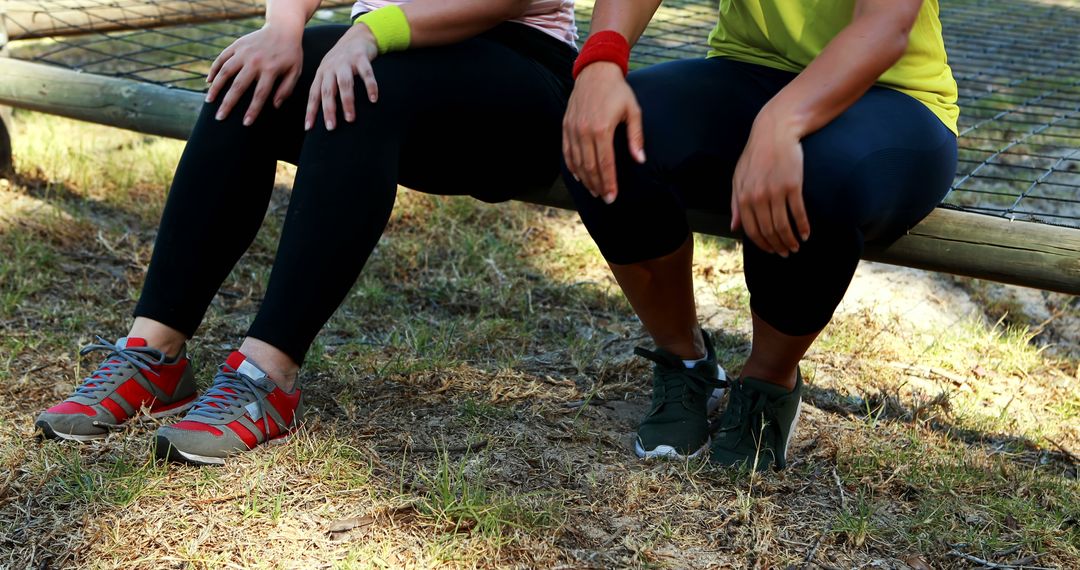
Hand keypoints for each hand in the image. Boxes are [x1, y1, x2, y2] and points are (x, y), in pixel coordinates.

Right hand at [206, 25, 303, 125]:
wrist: (283, 28)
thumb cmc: (291, 54)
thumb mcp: (295, 71)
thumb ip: (286, 89)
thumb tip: (274, 106)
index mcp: (271, 69)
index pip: (260, 94)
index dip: (253, 110)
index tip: (245, 123)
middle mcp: (255, 61)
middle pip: (238, 86)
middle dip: (228, 103)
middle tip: (220, 118)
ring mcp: (244, 52)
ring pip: (225, 71)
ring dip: (216, 87)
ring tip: (209, 101)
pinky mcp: (236, 45)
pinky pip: (222, 58)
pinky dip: (213, 69)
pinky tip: (208, 82)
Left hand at [305, 24, 379, 130]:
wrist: (358, 36)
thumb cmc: (343, 60)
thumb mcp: (330, 71)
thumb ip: (326, 87)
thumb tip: (323, 114)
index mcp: (322, 73)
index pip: (314, 94)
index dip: (311, 111)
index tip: (308, 128)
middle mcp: (331, 67)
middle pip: (328, 90)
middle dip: (328, 110)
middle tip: (331, 127)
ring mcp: (346, 62)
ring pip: (344, 84)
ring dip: (346, 102)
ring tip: (350, 119)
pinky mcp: (361, 58)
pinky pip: (366, 73)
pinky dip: (370, 86)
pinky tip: (373, 99)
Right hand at [562, 63, 646, 203]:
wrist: (595, 71)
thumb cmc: (617, 91)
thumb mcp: (633, 110)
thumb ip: (636, 137)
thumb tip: (640, 159)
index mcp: (602, 129)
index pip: (605, 164)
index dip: (609, 183)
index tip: (612, 197)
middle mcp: (584, 131)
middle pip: (589, 167)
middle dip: (598, 185)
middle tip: (605, 198)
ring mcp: (572, 129)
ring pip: (577, 162)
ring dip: (585, 179)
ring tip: (594, 190)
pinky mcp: (566, 126)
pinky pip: (566, 152)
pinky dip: (572, 166)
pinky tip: (579, 176)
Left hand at [731, 108, 810, 256]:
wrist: (775, 131)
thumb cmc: (756, 155)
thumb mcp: (738, 178)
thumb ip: (735, 204)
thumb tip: (734, 228)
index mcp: (742, 197)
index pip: (752, 230)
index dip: (762, 244)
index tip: (771, 251)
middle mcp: (757, 197)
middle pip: (768, 231)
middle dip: (778, 246)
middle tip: (786, 253)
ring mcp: (775, 192)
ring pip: (783, 226)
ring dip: (790, 240)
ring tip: (796, 246)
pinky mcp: (792, 186)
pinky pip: (798, 213)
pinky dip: (802, 227)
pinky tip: (806, 234)